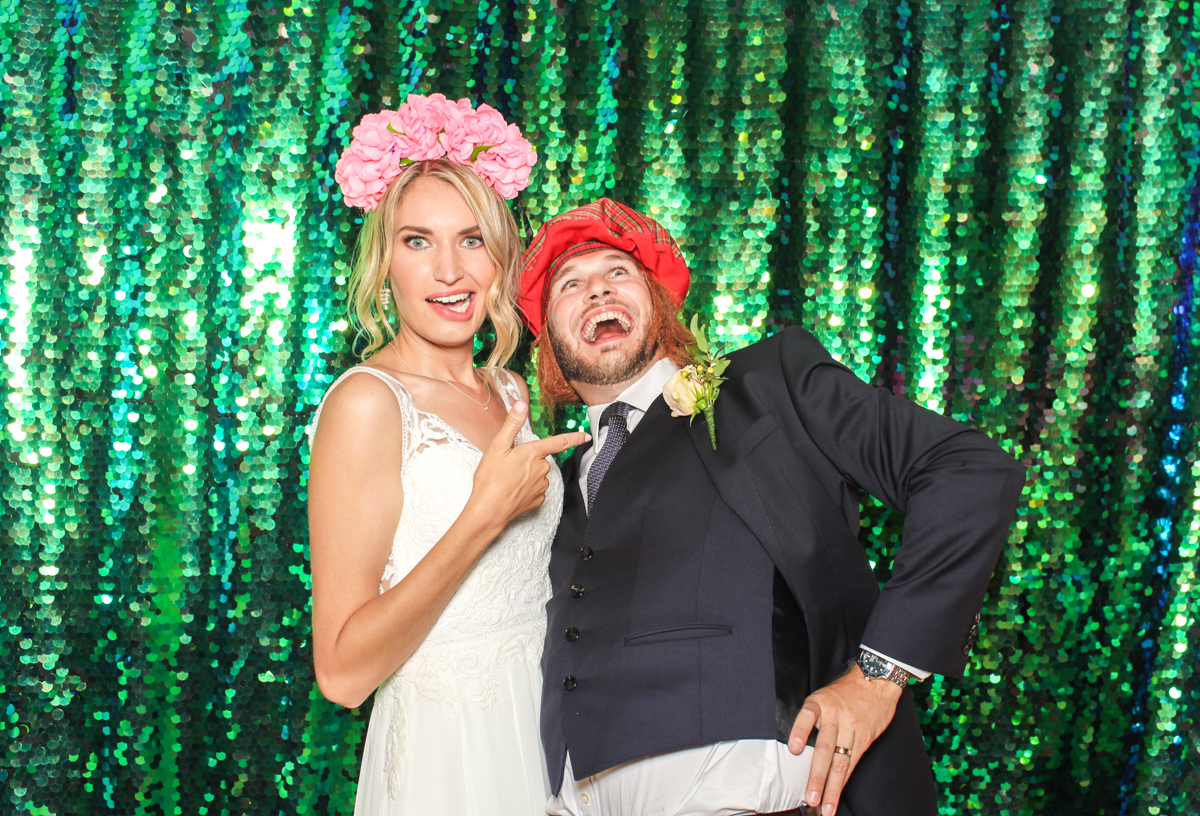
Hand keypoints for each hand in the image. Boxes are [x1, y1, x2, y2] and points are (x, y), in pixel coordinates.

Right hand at [469, 401, 589, 529]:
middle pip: (540, 459)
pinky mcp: (538, 500)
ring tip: (507, 480)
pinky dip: (526, 488)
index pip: (559, 442)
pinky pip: (536, 489)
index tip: (586, 435)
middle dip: (528, 460)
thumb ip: (512, 424)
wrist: (488, 511)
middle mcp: (542, 469)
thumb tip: (522, 404)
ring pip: (538, 474)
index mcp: (533, 453)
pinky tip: (513, 491)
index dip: (574, 438)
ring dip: (527, 474)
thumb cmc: (490, 479)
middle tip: (507, 466)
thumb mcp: (497, 447)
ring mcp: (541, 486)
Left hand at [788, 664, 902, 815]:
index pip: (807, 717)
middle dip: (816, 777)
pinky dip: (845, 778)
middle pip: (824, 749)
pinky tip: (839, 791)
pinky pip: (853, 761)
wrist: (875, 682)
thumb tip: (796, 746)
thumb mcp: (822, 696)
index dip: (800, 732)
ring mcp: (851, 729)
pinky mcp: (864, 737)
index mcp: (819, 703)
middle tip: (810, 798)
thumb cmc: (843, 693)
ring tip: (826, 806)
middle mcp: (835, 717)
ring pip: (840, 762)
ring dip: (832, 787)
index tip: (793, 750)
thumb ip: (812, 718)